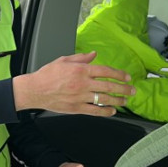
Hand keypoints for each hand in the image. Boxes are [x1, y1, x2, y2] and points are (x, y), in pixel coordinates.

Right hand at [12, 51, 133, 116]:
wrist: (35, 90)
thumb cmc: (47, 75)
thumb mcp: (64, 60)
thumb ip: (81, 58)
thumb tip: (94, 54)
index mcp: (81, 70)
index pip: (106, 72)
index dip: (119, 74)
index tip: (126, 77)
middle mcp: (83, 83)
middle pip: (109, 87)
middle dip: (123, 89)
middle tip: (132, 90)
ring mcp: (80, 97)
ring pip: (104, 100)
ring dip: (117, 101)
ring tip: (125, 101)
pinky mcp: (76, 108)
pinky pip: (95, 111)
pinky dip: (105, 112)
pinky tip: (112, 111)